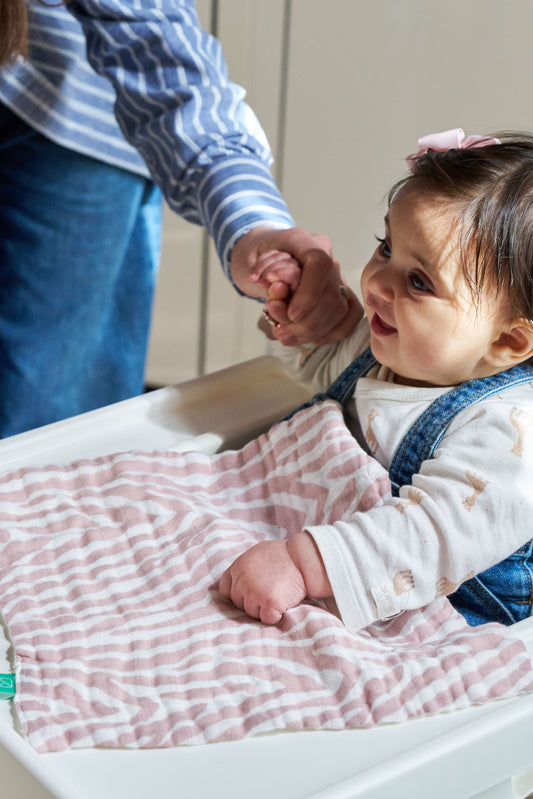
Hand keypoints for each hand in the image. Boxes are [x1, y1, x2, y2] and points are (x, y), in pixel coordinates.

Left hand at [218, 540, 305, 623]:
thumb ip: (246, 567)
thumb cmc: (285, 554)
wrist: (304, 557)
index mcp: (238, 567)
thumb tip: (239, 580)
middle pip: (238, 604)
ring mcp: (254, 592)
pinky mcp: (269, 603)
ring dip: (264, 609)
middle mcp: (242, 580)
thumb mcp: (258, 553)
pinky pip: (267, 619)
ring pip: (252, 613)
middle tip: (268, 594)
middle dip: (251, 602)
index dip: (237, 594)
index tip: (248, 595)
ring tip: (278, 595)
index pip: (225, 589)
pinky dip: (276, 615)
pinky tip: (284, 603)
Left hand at [230, 227, 362, 345]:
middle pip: (331, 293)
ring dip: (314, 330)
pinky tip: (312, 338)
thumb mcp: (248, 266)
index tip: (291, 315)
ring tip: (287, 337)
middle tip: (281, 333)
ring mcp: (335, 273)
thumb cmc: (252, 259)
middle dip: (307, 322)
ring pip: (340, 308)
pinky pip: (350, 314)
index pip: (319, 264)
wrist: (257, 255)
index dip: (309, 294)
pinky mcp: (340, 291)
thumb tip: (280, 292)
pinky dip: (332, 331)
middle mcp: (326, 254)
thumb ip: (264, 280)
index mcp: (302, 240)